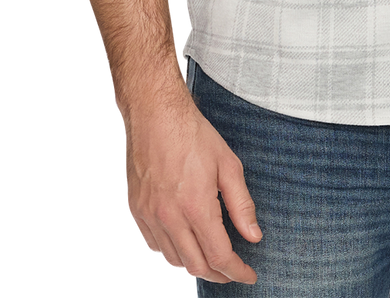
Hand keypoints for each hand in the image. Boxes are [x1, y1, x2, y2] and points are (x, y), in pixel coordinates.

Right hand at [121, 90, 261, 283]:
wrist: (154, 114)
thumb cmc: (193, 134)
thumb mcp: (228, 164)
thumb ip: (241, 204)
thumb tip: (253, 236)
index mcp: (196, 207)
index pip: (219, 256)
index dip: (237, 271)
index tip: (249, 275)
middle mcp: (169, 217)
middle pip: (196, 266)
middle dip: (219, 275)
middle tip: (233, 272)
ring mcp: (149, 216)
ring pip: (173, 260)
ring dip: (194, 266)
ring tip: (210, 260)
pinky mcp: (136, 210)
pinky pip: (153, 245)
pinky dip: (170, 253)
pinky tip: (182, 245)